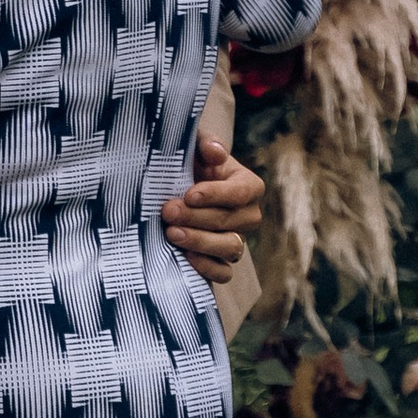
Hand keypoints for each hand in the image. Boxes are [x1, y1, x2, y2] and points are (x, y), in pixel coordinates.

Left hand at [163, 137, 262, 290]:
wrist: (173, 188)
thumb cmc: (189, 164)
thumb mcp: (194, 146)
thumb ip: (205, 143)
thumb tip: (215, 152)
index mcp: (249, 186)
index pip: (239, 193)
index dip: (216, 195)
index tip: (189, 195)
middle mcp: (248, 216)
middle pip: (229, 221)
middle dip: (196, 217)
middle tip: (167, 212)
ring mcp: (237, 240)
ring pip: (229, 248)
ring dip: (200, 242)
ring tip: (172, 233)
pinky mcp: (221, 261)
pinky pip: (223, 273)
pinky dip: (208, 268)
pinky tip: (185, 258)